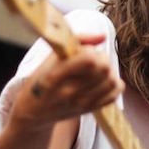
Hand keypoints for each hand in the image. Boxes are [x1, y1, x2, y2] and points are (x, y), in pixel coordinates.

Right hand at [10, 34, 124, 129]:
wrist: (33, 112)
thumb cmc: (41, 79)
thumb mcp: (49, 58)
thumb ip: (76, 42)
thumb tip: (103, 36)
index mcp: (55, 76)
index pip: (89, 60)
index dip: (90, 51)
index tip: (82, 51)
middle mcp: (69, 92)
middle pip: (104, 68)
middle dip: (100, 58)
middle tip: (91, 59)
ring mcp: (81, 104)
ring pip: (112, 80)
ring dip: (108, 71)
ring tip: (96, 71)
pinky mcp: (90, 110)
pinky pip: (115, 93)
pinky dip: (113, 84)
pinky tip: (101, 81)